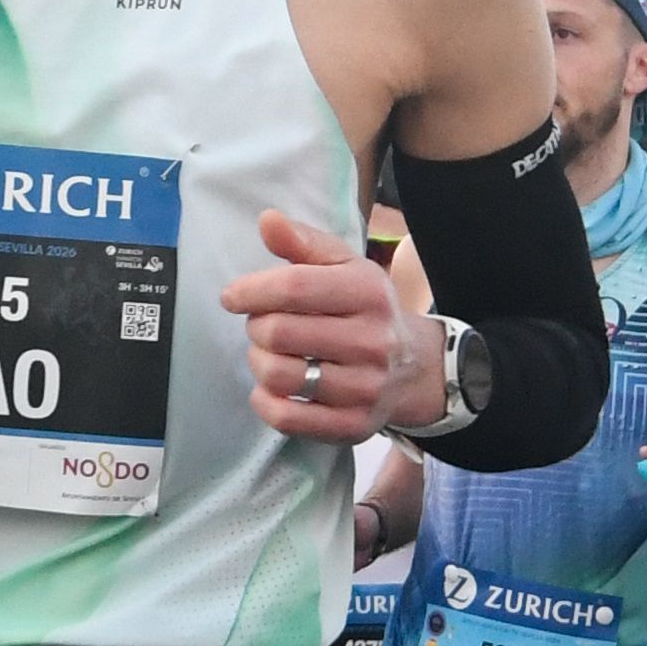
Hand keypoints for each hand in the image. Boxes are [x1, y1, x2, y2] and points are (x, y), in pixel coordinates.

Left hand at [223, 213, 431, 445]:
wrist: (413, 367)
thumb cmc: (365, 310)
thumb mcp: (345, 267)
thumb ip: (304, 242)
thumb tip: (267, 220)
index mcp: (367, 292)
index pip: (293, 287)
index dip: (250, 290)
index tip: (233, 296)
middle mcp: (371, 341)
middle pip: (278, 332)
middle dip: (256, 326)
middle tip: (261, 325)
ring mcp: (364, 388)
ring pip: (278, 376)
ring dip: (259, 362)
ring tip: (269, 354)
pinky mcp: (353, 425)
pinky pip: (287, 418)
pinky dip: (265, 401)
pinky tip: (271, 388)